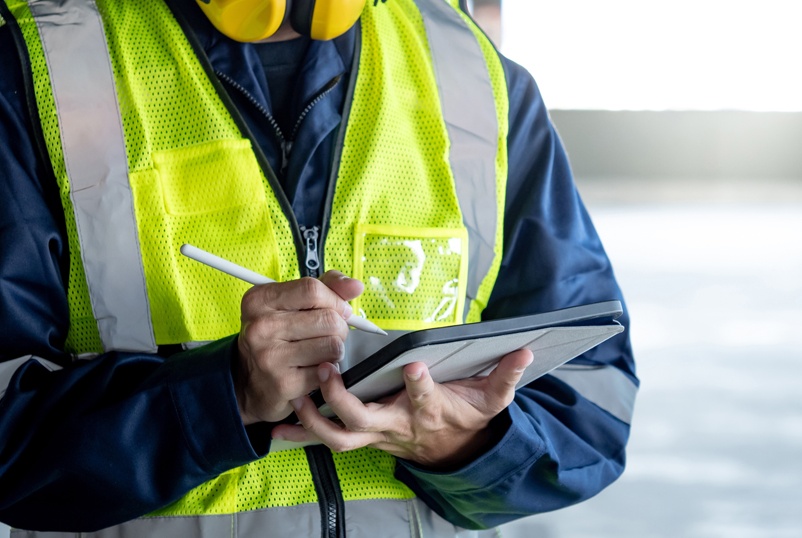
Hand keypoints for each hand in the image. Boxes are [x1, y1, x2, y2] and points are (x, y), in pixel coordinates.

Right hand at [235, 270, 363, 424]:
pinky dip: (327, 371)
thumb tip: (356, 286)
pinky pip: (327, 371)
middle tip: (329, 335)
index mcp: (260, 300)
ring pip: (333, 346)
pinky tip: (312, 369)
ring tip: (320, 352)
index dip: (335, 300)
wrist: (249, 381)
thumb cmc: (277, 336)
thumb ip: (326, 287)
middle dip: (340, 328)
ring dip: (335, 350)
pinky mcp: (283, 383)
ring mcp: (270, 356)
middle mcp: (260, 327)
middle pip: (328, 319)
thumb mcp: (291, 303)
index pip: (312, 289)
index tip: (339, 309)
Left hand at [271, 349, 534, 469]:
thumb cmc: (466, 417)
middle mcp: (397, 424)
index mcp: (429, 410)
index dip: (419, 385)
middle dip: (344, 399)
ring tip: (296, 397)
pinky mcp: (361, 435)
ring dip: (314, 420)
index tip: (413, 365)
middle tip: (330, 373)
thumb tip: (525, 352)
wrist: (452, 450)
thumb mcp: (492, 398)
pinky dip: (300, 433)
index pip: (425, 398)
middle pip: (366, 421)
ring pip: (339, 436)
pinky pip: (326, 439)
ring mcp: (376, 433)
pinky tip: (276, 426)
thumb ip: (506, 375)